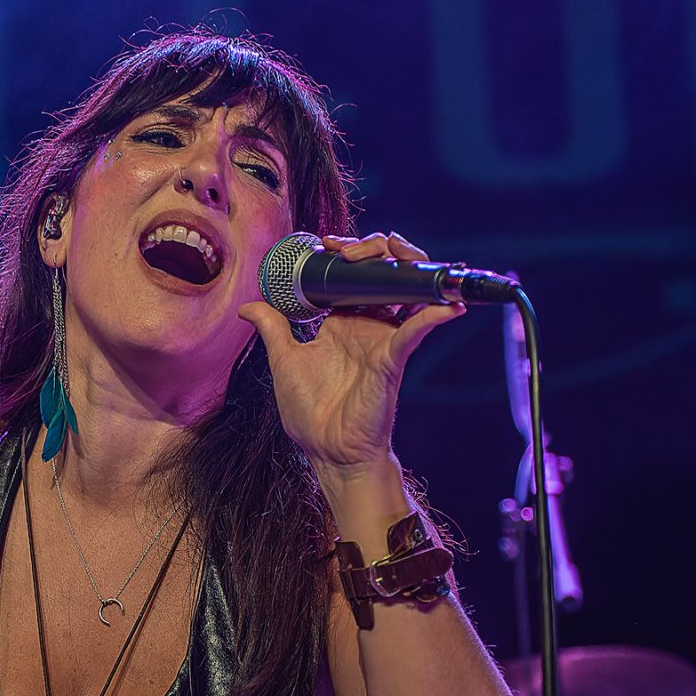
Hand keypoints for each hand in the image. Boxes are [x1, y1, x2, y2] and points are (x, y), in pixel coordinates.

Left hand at [237, 231, 465, 481]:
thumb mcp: (284, 360)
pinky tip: (447, 304)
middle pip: (385, 274)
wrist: (327, 450)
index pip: (355, 275)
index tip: (326, 244)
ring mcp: (383, 340)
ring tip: (391, 251)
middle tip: (347, 250)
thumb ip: (272, 329)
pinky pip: (415, 332)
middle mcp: (368, 326)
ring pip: (408, 292)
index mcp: (342, 323)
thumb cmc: (310, 411)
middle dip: (375, 249)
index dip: (347, 253)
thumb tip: (248, 306)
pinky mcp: (392, 359)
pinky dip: (434, 315)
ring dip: (406, 266)